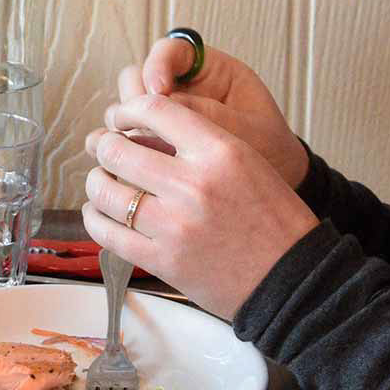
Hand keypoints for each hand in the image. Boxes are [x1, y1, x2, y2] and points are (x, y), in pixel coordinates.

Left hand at [82, 90, 317, 322]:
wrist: (293, 280)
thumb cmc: (274, 220)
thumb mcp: (248, 163)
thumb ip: (201, 143)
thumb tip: (146, 130)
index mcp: (219, 152)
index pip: (154, 110)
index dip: (127, 110)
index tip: (121, 117)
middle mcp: (193, 184)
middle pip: (118, 150)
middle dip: (105, 147)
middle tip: (106, 151)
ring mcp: (174, 224)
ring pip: (106, 191)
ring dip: (97, 183)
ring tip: (103, 184)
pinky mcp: (161, 260)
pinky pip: (108, 233)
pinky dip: (96, 219)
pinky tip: (101, 214)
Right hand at [121, 32, 307, 189]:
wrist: (275, 180)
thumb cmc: (270, 149)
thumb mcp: (249, 128)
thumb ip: (209, 114)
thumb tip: (162, 104)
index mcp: (210, 71)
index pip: (171, 50)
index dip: (158, 64)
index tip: (159, 90)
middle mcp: (181, 88)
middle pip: (137, 76)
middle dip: (136, 98)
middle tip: (144, 122)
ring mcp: (164, 116)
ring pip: (125, 105)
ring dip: (124, 123)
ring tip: (138, 147)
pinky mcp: (154, 142)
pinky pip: (126, 136)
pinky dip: (123, 146)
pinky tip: (130, 162)